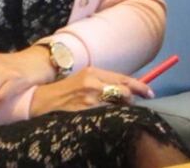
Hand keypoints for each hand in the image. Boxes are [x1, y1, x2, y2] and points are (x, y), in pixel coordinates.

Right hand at [29, 66, 153, 117]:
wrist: (39, 100)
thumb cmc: (64, 91)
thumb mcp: (84, 80)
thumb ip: (103, 82)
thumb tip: (126, 89)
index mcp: (93, 72)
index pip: (123, 78)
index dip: (139, 86)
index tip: (150, 93)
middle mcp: (92, 83)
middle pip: (123, 91)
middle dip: (131, 99)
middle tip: (134, 104)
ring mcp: (87, 98)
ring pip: (115, 104)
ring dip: (120, 109)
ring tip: (115, 110)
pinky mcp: (83, 112)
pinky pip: (105, 115)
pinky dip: (110, 116)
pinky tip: (106, 118)